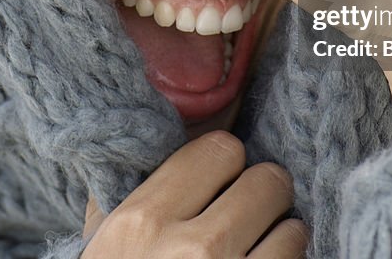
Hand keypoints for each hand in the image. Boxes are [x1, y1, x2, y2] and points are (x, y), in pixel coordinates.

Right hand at [82, 131, 307, 257]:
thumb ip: (117, 195)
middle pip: (264, 179)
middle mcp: (190, 249)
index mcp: (142, 221)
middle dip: (260, 192)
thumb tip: (142, 142)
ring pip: (292, 226)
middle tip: (250, 209)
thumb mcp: (99, 244)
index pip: (219, 149)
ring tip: (259, 244)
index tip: (220, 181)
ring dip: (280, 233)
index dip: (224, 163)